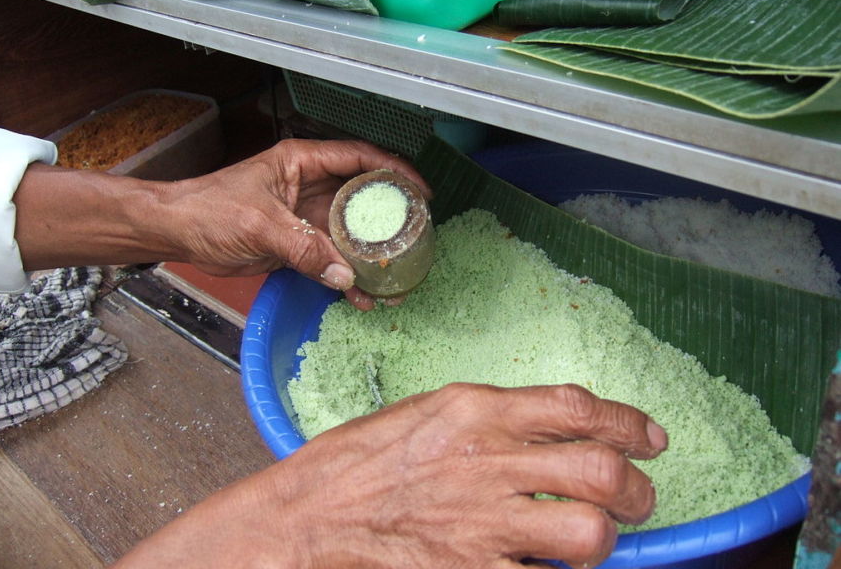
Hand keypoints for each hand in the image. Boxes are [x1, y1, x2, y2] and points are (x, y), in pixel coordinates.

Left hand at [14, 137, 429, 310]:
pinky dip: (345, 276)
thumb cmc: (210, 209)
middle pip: (362, 198)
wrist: (178, 233)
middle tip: (418, 238)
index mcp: (303, 162)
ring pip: (349, 233)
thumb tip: (345, 277)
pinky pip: (330, 259)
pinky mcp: (298, 244)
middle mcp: (310, 186)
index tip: (421, 192)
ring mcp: (306, 216)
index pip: (360, 158)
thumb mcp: (259, 223)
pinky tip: (361, 295)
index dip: (395, 170)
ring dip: (371, 255)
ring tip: (396, 278)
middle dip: (390, 219)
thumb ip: (303, 247)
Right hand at [114, 383, 666, 567]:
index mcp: (475, 409)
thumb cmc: (362, 458)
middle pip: (598, 470)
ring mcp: (481, 522)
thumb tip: (557, 429)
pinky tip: (552, 568)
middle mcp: (486, 460)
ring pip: (588, 534)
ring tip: (598, 537)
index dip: (627, 421)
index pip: (576, 406)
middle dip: (636, 487)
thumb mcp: (429, 412)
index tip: (649, 437)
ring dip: (607, 538)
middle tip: (638, 495)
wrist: (310, 514)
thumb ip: (495, 416)